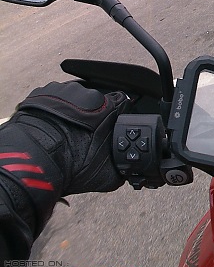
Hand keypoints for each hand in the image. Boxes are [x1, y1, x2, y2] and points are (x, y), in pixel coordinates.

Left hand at [0, 82, 128, 257]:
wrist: (35, 159)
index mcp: (112, 106)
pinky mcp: (44, 93)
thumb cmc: (72, 163)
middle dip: (94, 116)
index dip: (118, 116)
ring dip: (73, 112)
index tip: (111, 128)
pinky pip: (53, 99)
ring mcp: (66, 91)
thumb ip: (121, 168)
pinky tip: (51, 128)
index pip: (124, 103)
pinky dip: (53, 111)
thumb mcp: (107, 175)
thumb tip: (125, 172)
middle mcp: (91, 93)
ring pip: (74, 99)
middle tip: (85, 137)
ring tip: (65, 133)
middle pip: (98, 101)